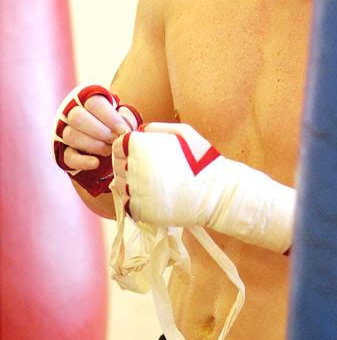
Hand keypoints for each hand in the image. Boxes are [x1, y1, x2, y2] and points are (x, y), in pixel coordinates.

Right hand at [53, 85, 141, 195]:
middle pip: (77, 117)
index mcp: (88, 101)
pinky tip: (96, 163)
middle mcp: (73, 113)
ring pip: (70, 135)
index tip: (122, 130)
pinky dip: (82, 161)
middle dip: (99, 131)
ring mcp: (66, 133)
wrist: (107, 142)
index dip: (109, 117)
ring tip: (109, 150)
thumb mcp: (123, 118)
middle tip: (114, 140)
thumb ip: (126, 119)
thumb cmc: (116, 126)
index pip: (94, 104)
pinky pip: (68, 156)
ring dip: (93, 145)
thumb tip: (126, 128)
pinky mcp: (65, 152)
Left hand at [112, 122, 294, 253]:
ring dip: (132, 184)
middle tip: (149, 170)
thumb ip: (157, 128)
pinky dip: (137, 202)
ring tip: (154, 184)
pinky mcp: (141, 212)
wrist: (216, 194)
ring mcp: (136, 192)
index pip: (117, 146)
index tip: (139, 153)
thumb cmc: (202, 161)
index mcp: (141, 147)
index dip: (126, 149)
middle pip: (117, 166)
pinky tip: (155, 197)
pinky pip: (129, 205)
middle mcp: (133, 168)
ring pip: (121, 186)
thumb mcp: (183, 133)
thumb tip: (140, 130)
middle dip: (129, 166)